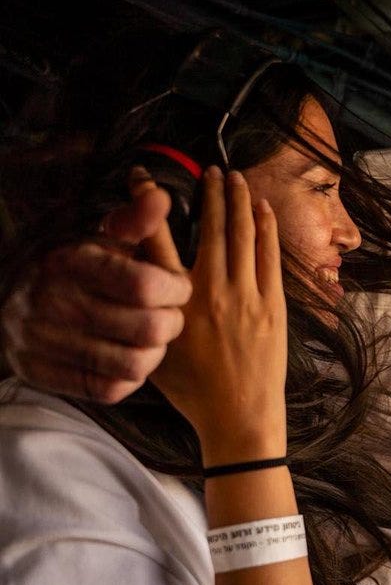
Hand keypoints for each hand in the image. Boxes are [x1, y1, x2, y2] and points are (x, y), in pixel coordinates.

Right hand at [0, 170, 191, 402]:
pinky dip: (130, 377)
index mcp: (72, 262)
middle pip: (148, 328)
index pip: (145, 284)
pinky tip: (130, 358)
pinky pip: (109, 389)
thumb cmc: (74, 268)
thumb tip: (158, 195)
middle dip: (172, 323)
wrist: (8, 300)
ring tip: (153, 338)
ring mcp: (44, 341)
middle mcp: (53, 302)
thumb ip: (134, 221)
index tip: (179, 285)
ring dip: (156, 353)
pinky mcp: (43, 373)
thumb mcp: (99, 238)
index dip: (177, 288)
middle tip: (171, 316)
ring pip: (135, 364)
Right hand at [148, 167, 286, 466]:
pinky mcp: (273, 305)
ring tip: (237, 178)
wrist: (238, 417)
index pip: (156, 240)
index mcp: (174, 301)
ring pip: (243, 235)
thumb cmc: (195, 390)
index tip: (146, 180)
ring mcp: (245, 296)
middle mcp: (210, 292)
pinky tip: (262, 209)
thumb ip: (149, 309)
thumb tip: (139, 278)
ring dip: (240, 202)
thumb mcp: (156, 348)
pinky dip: (266, 228)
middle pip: (211, 227)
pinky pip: (270, 256)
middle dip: (212, 193)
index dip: (150, 206)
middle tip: (210, 170)